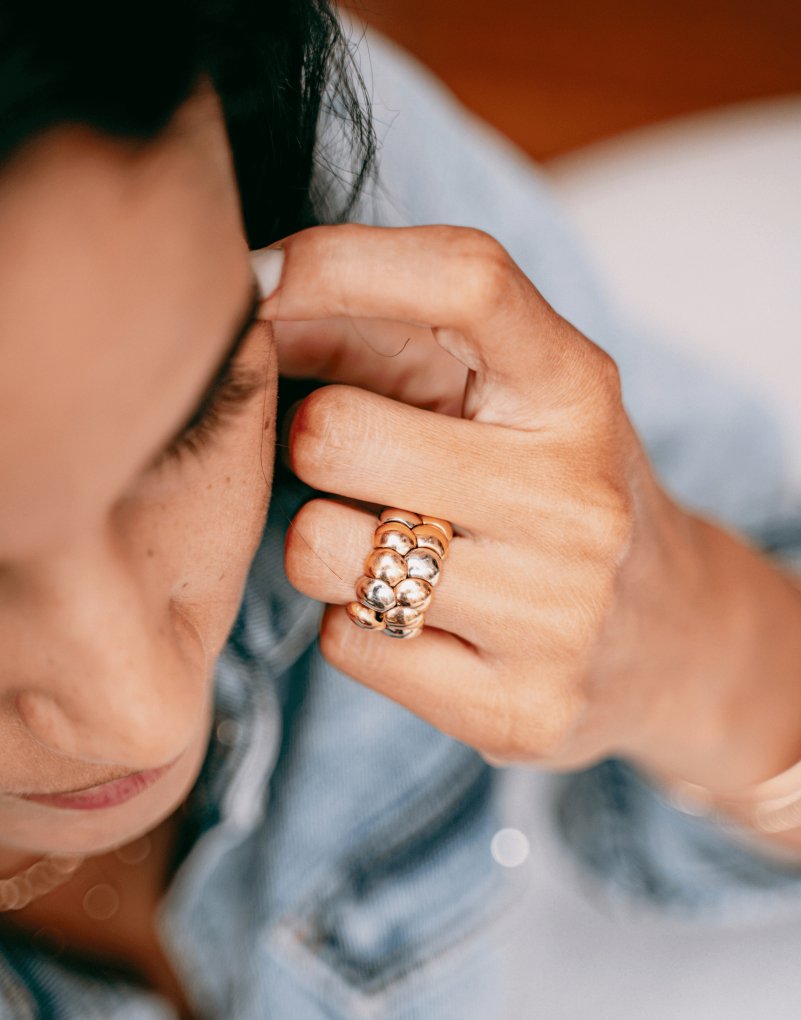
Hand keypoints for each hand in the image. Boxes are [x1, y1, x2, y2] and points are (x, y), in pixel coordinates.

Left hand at [257, 224, 696, 771]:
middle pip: (334, 435)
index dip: (340, 263)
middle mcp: (578, 498)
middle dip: (315, 445)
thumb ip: (380, 334)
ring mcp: (558, 614)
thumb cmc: (547, 491)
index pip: (465, 282)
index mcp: (576, 391)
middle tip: (360, 469)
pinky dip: (354, 626)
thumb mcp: (503, 395)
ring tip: (390, 549)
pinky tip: (416, 620)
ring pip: (320, 551)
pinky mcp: (521, 710)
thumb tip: (248, 306)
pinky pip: (344, 644)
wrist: (663, 640)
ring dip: (326, 547)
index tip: (268, 280)